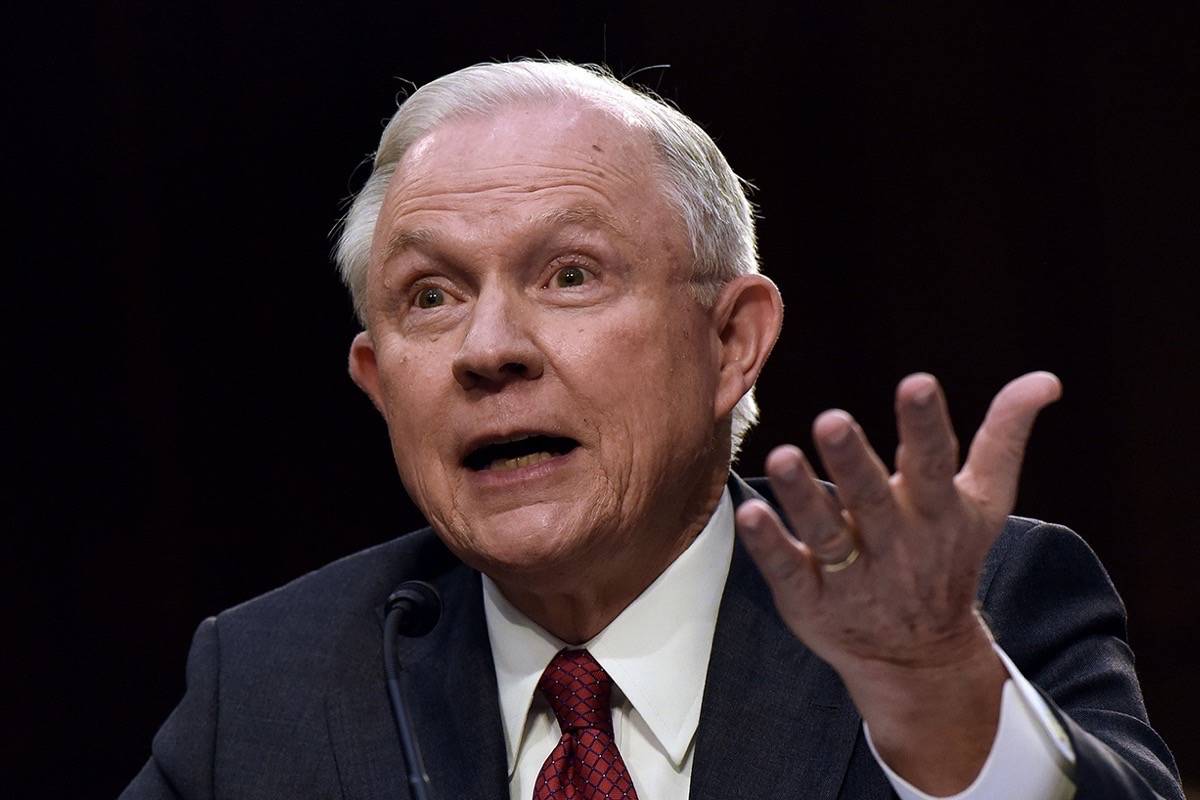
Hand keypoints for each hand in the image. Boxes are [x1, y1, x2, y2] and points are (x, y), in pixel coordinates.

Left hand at [735, 371, 1061, 792]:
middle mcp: (894, 543)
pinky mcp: (810, 600)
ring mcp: (851, 575)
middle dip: (853, 461)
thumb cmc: (947, 556)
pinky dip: (769, 545)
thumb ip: (1004, 437)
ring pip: (826, 533)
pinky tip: (750, 513)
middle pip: (872, 499)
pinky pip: (787, 570)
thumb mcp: (985, 502)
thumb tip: (1046, 379)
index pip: (935, 463)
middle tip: (831, 420)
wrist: (920, 657)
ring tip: (781, 457)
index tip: (918, 383)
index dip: (926, 424)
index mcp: (936, 512)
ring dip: (803, 498)